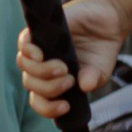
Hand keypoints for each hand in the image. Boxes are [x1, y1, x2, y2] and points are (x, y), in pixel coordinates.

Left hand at [16, 0, 122, 115]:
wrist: (108, 22)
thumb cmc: (101, 49)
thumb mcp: (100, 71)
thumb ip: (93, 80)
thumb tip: (84, 85)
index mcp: (55, 83)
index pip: (40, 101)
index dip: (47, 108)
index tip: (65, 106)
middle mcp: (44, 68)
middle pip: (31, 85)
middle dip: (49, 88)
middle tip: (69, 80)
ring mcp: (40, 50)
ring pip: (25, 67)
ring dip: (41, 72)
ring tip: (62, 67)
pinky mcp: (39, 32)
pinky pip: (23, 44)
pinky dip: (28, 52)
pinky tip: (41, 54)